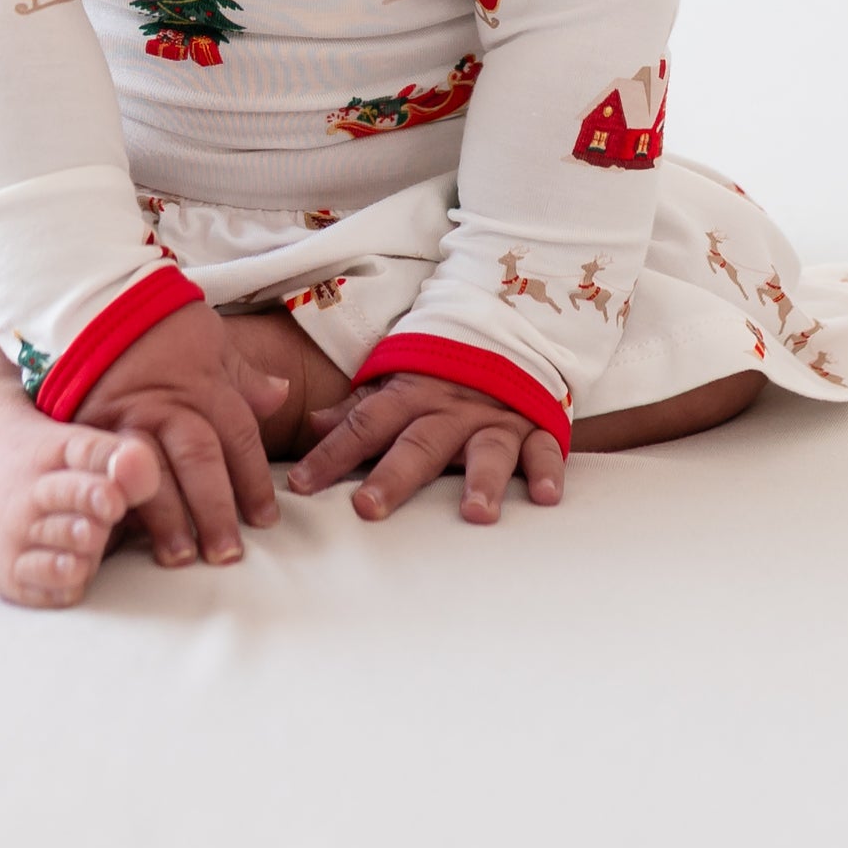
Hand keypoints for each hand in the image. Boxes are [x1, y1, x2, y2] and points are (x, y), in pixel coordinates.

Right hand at [69, 299, 288, 567]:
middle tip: (228, 553)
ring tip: (179, 556)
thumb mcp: (209, 335)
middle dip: (216, 509)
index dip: (255, 481)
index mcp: (202, 384)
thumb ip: (242, 374)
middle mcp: (166, 404)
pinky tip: (125, 533)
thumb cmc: (158, 321)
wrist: (92, 300)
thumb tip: (279, 394)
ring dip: (167, 519)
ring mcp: (124, 419)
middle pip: (199, 460)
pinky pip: (103, 471)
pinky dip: (118, 503)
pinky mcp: (86, 430)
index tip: (266, 519)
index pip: (237, 438)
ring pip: (151, 473)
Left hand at [287, 372, 565, 524]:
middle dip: (394, 475)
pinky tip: (545, 497)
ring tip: (475, 514)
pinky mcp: (535, 427)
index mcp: (411, 395)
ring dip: (481, 480)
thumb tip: (312, 424)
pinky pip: (544, 449)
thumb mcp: (399, 383)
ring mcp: (496, 419)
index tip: (300, 486)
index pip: (365, 424)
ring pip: (487, 449)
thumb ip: (360, 409)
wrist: (508, 334)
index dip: (332, 453)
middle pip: (419, 443)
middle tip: (368, 507)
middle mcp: (451, 409)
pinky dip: (547, 471)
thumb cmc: (443, 375)